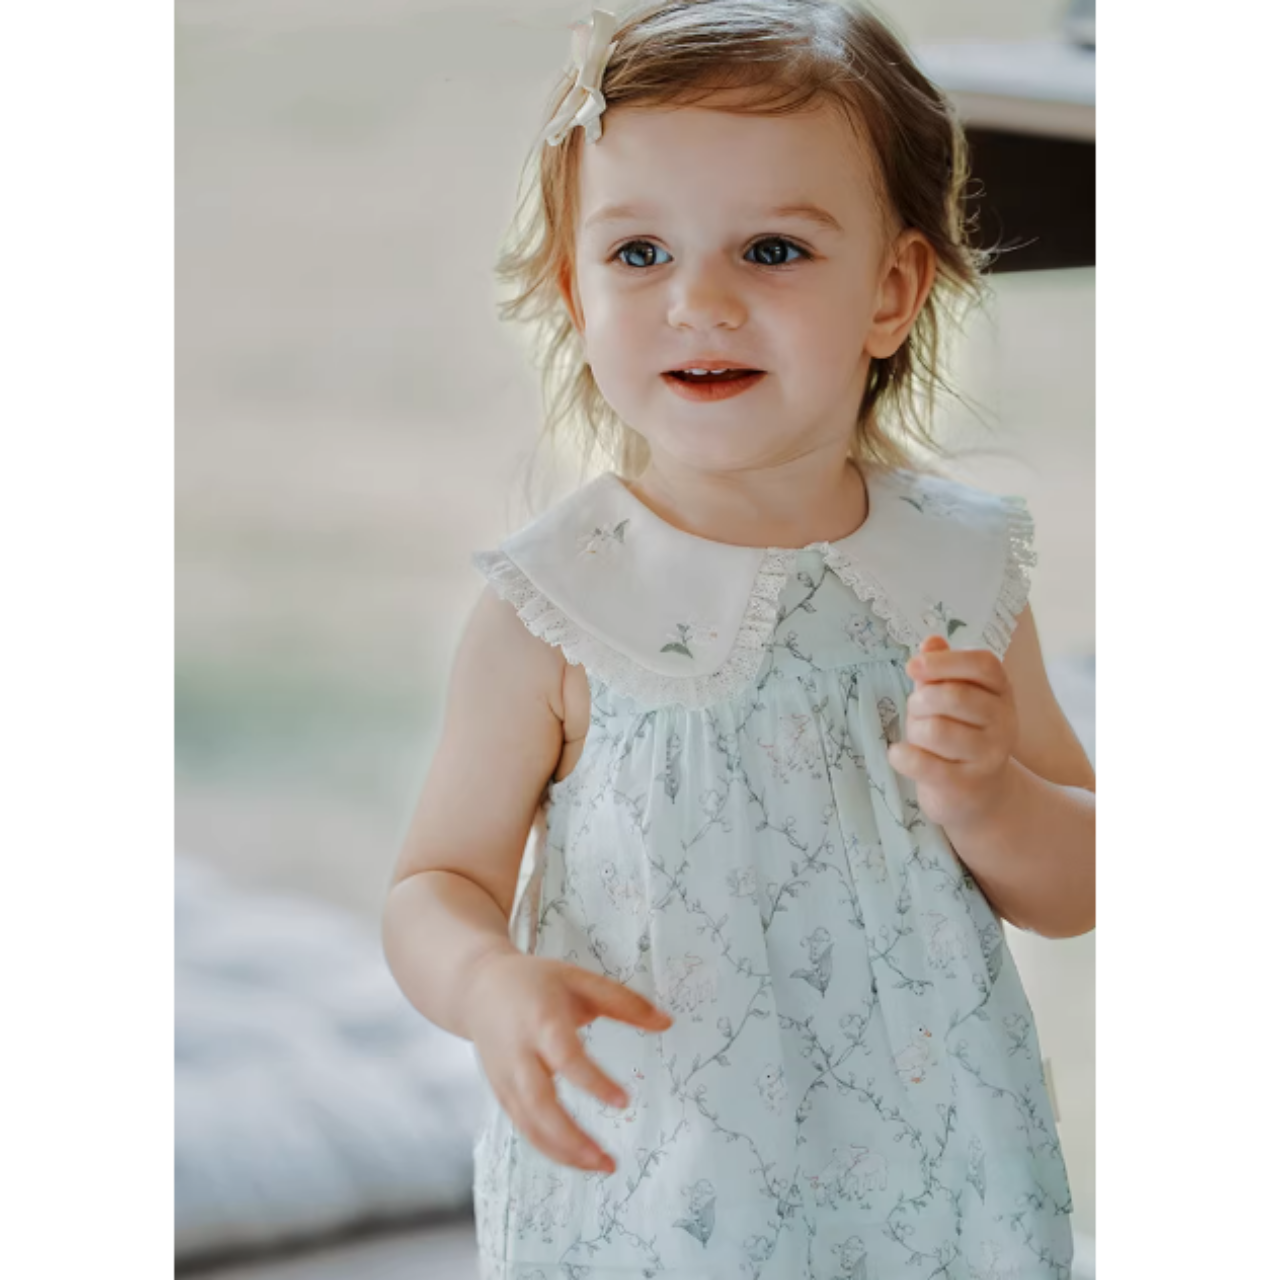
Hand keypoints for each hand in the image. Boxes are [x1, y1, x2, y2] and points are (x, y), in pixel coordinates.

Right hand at [462, 951, 672, 1174]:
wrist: (477, 988)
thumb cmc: (536, 982)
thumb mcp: (579, 979)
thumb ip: (624, 1001)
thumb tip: (667, 1023)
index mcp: (541, 1020)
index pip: (565, 1057)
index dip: (593, 1082)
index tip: (624, 1102)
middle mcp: (519, 1054)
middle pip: (538, 1103)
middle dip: (571, 1137)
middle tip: (607, 1160)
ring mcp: (505, 1077)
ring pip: (528, 1124)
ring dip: (562, 1151)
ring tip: (601, 1166)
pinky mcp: (500, 1093)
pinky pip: (523, 1127)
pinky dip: (548, 1148)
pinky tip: (578, 1158)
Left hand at [887, 635, 1017, 830]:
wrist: (979, 796)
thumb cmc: (960, 735)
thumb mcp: (952, 697)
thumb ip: (940, 670)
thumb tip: (931, 642)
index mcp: (1001, 693)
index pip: (983, 664)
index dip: (944, 661)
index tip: (912, 666)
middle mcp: (1004, 723)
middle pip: (954, 696)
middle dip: (921, 700)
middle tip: (916, 710)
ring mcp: (989, 757)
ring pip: (937, 730)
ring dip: (914, 730)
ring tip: (918, 737)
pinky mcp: (967, 786)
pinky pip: (924, 764)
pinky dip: (902, 756)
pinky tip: (900, 754)